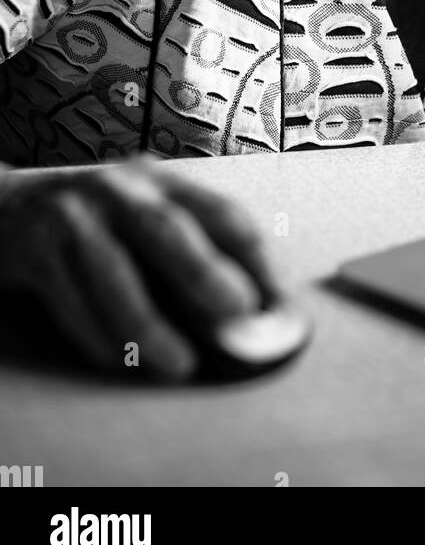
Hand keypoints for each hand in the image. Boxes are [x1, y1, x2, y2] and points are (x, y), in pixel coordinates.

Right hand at [0, 154, 281, 379]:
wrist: (3, 206)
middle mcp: (118, 189)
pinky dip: (99, 335)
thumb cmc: (92, 220)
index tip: (278, 303)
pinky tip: (121, 361)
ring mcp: (73, 215)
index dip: (256, 258)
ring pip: (115, 272)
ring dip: (150, 324)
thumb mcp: (142, 214)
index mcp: (160, 181)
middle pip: (167, 228)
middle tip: (238, 314)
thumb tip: (249, 308)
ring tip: (179, 363)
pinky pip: (71, 299)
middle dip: (205, 273)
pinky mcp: (34, 248)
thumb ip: (188, 247)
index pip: (221, 212)